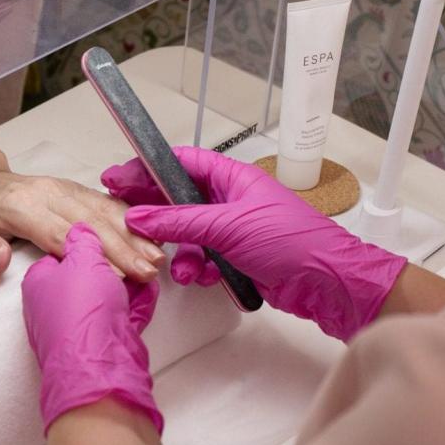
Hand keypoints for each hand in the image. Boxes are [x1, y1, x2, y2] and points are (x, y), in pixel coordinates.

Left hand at [0, 171, 166, 280]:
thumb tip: (0, 261)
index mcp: (20, 205)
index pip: (59, 232)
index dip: (90, 254)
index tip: (114, 273)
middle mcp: (48, 192)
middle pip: (90, 222)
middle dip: (122, 247)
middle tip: (147, 271)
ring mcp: (65, 188)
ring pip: (104, 211)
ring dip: (133, 234)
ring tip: (157, 258)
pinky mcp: (77, 190)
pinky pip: (107, 203)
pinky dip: (131, 220)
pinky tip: (150, 236)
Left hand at [22, 223, 162, 434]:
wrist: (97, 364)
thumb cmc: (82, 307)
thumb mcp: (83, 259)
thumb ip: (84, 239)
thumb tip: (82, 230)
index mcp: (41, 279)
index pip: (63, 247)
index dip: (91, 237)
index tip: (113, 231)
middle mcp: (54, 302)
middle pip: (89, 270)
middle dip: (117, 260)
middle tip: (136, 250)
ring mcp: (78, 323)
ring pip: (108, 292)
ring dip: (130, 280)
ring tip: (147, 268)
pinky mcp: (101, 340)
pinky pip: (120, 314)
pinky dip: (136, 302)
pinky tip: (149, 290)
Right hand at [101, 146, 407, 340]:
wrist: (327, 282)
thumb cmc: (289, 241)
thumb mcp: (227, 227)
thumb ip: (179, 222)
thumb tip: (139, 216)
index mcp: (232, 177)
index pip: (180, 162)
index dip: (146, 168)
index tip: (117, 177)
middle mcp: (231, 198)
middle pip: (179, 199)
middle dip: (157, 216)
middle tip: (127, 222)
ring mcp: (235, 228)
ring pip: (189, 233)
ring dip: (180, 251)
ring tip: (178, 266)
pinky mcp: (239, 256)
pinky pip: (205, 257)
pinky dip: (199, 268)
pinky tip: (203, 278)